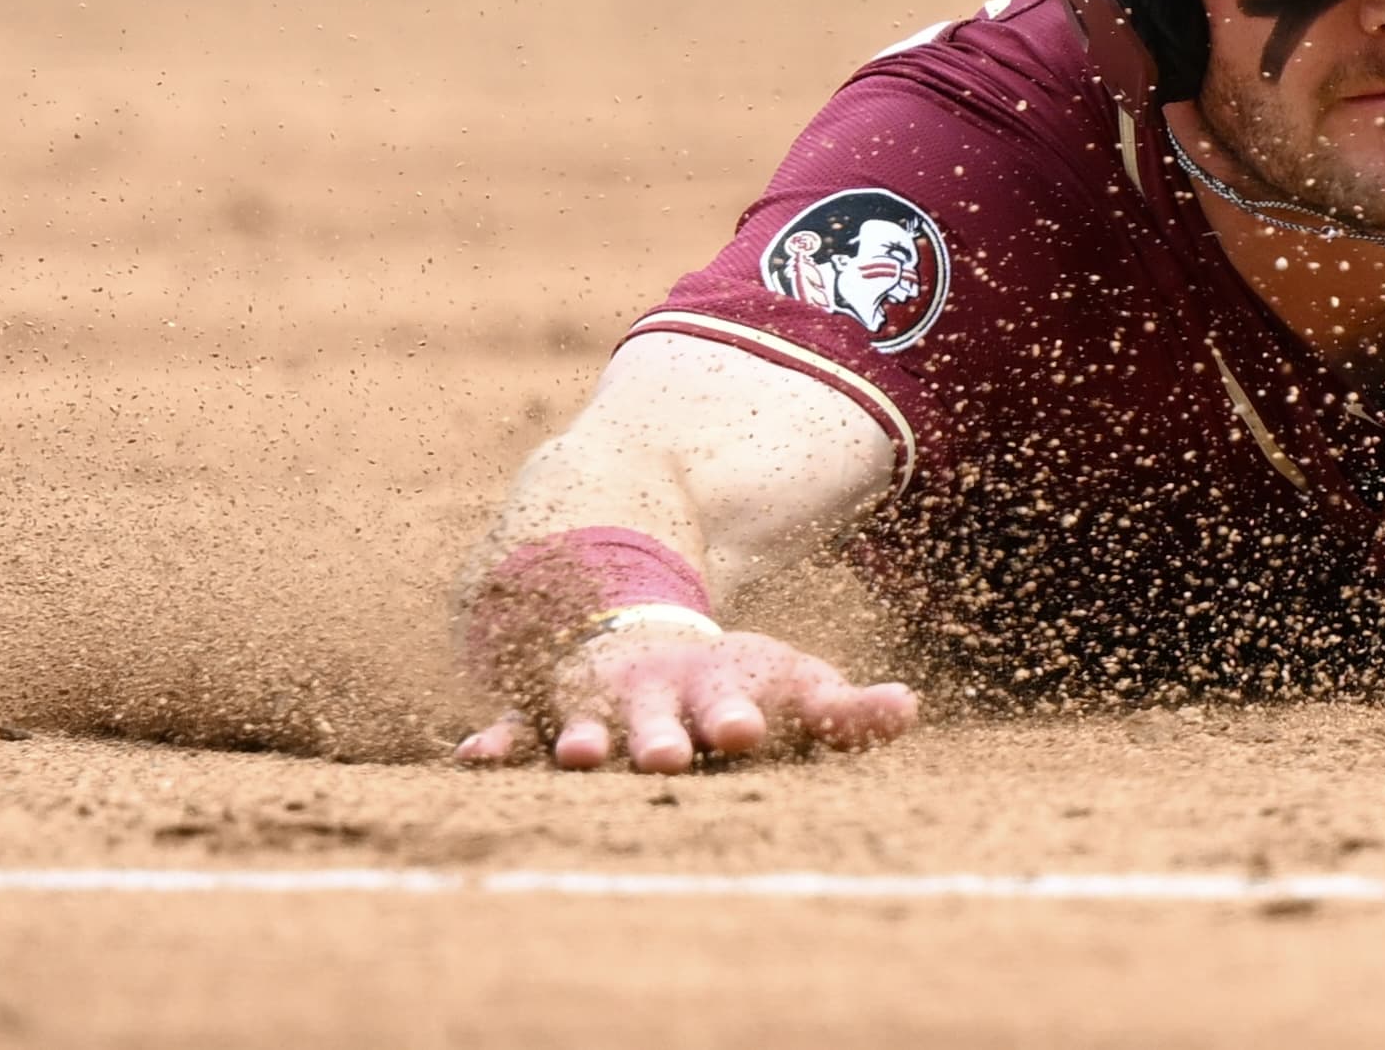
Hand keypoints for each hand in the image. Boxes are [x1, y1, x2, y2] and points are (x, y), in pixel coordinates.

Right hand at [453, 628, 918, 772]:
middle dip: (664, 735)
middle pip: (661, 716)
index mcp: (720, 689)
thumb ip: (846, 710)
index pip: (734, 704)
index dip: (739, 717)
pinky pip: (518, 725)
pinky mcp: (551, 713)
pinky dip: (498, 739)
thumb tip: (910, 708)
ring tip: (581, 756)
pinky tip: (475, 755)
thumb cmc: (734, 682)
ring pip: (588, 722)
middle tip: (668, 755)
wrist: (644, 627)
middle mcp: (658, 695)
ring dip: (584, 739)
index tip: (747, 732)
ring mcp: (602, 702)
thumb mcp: (795, 685)